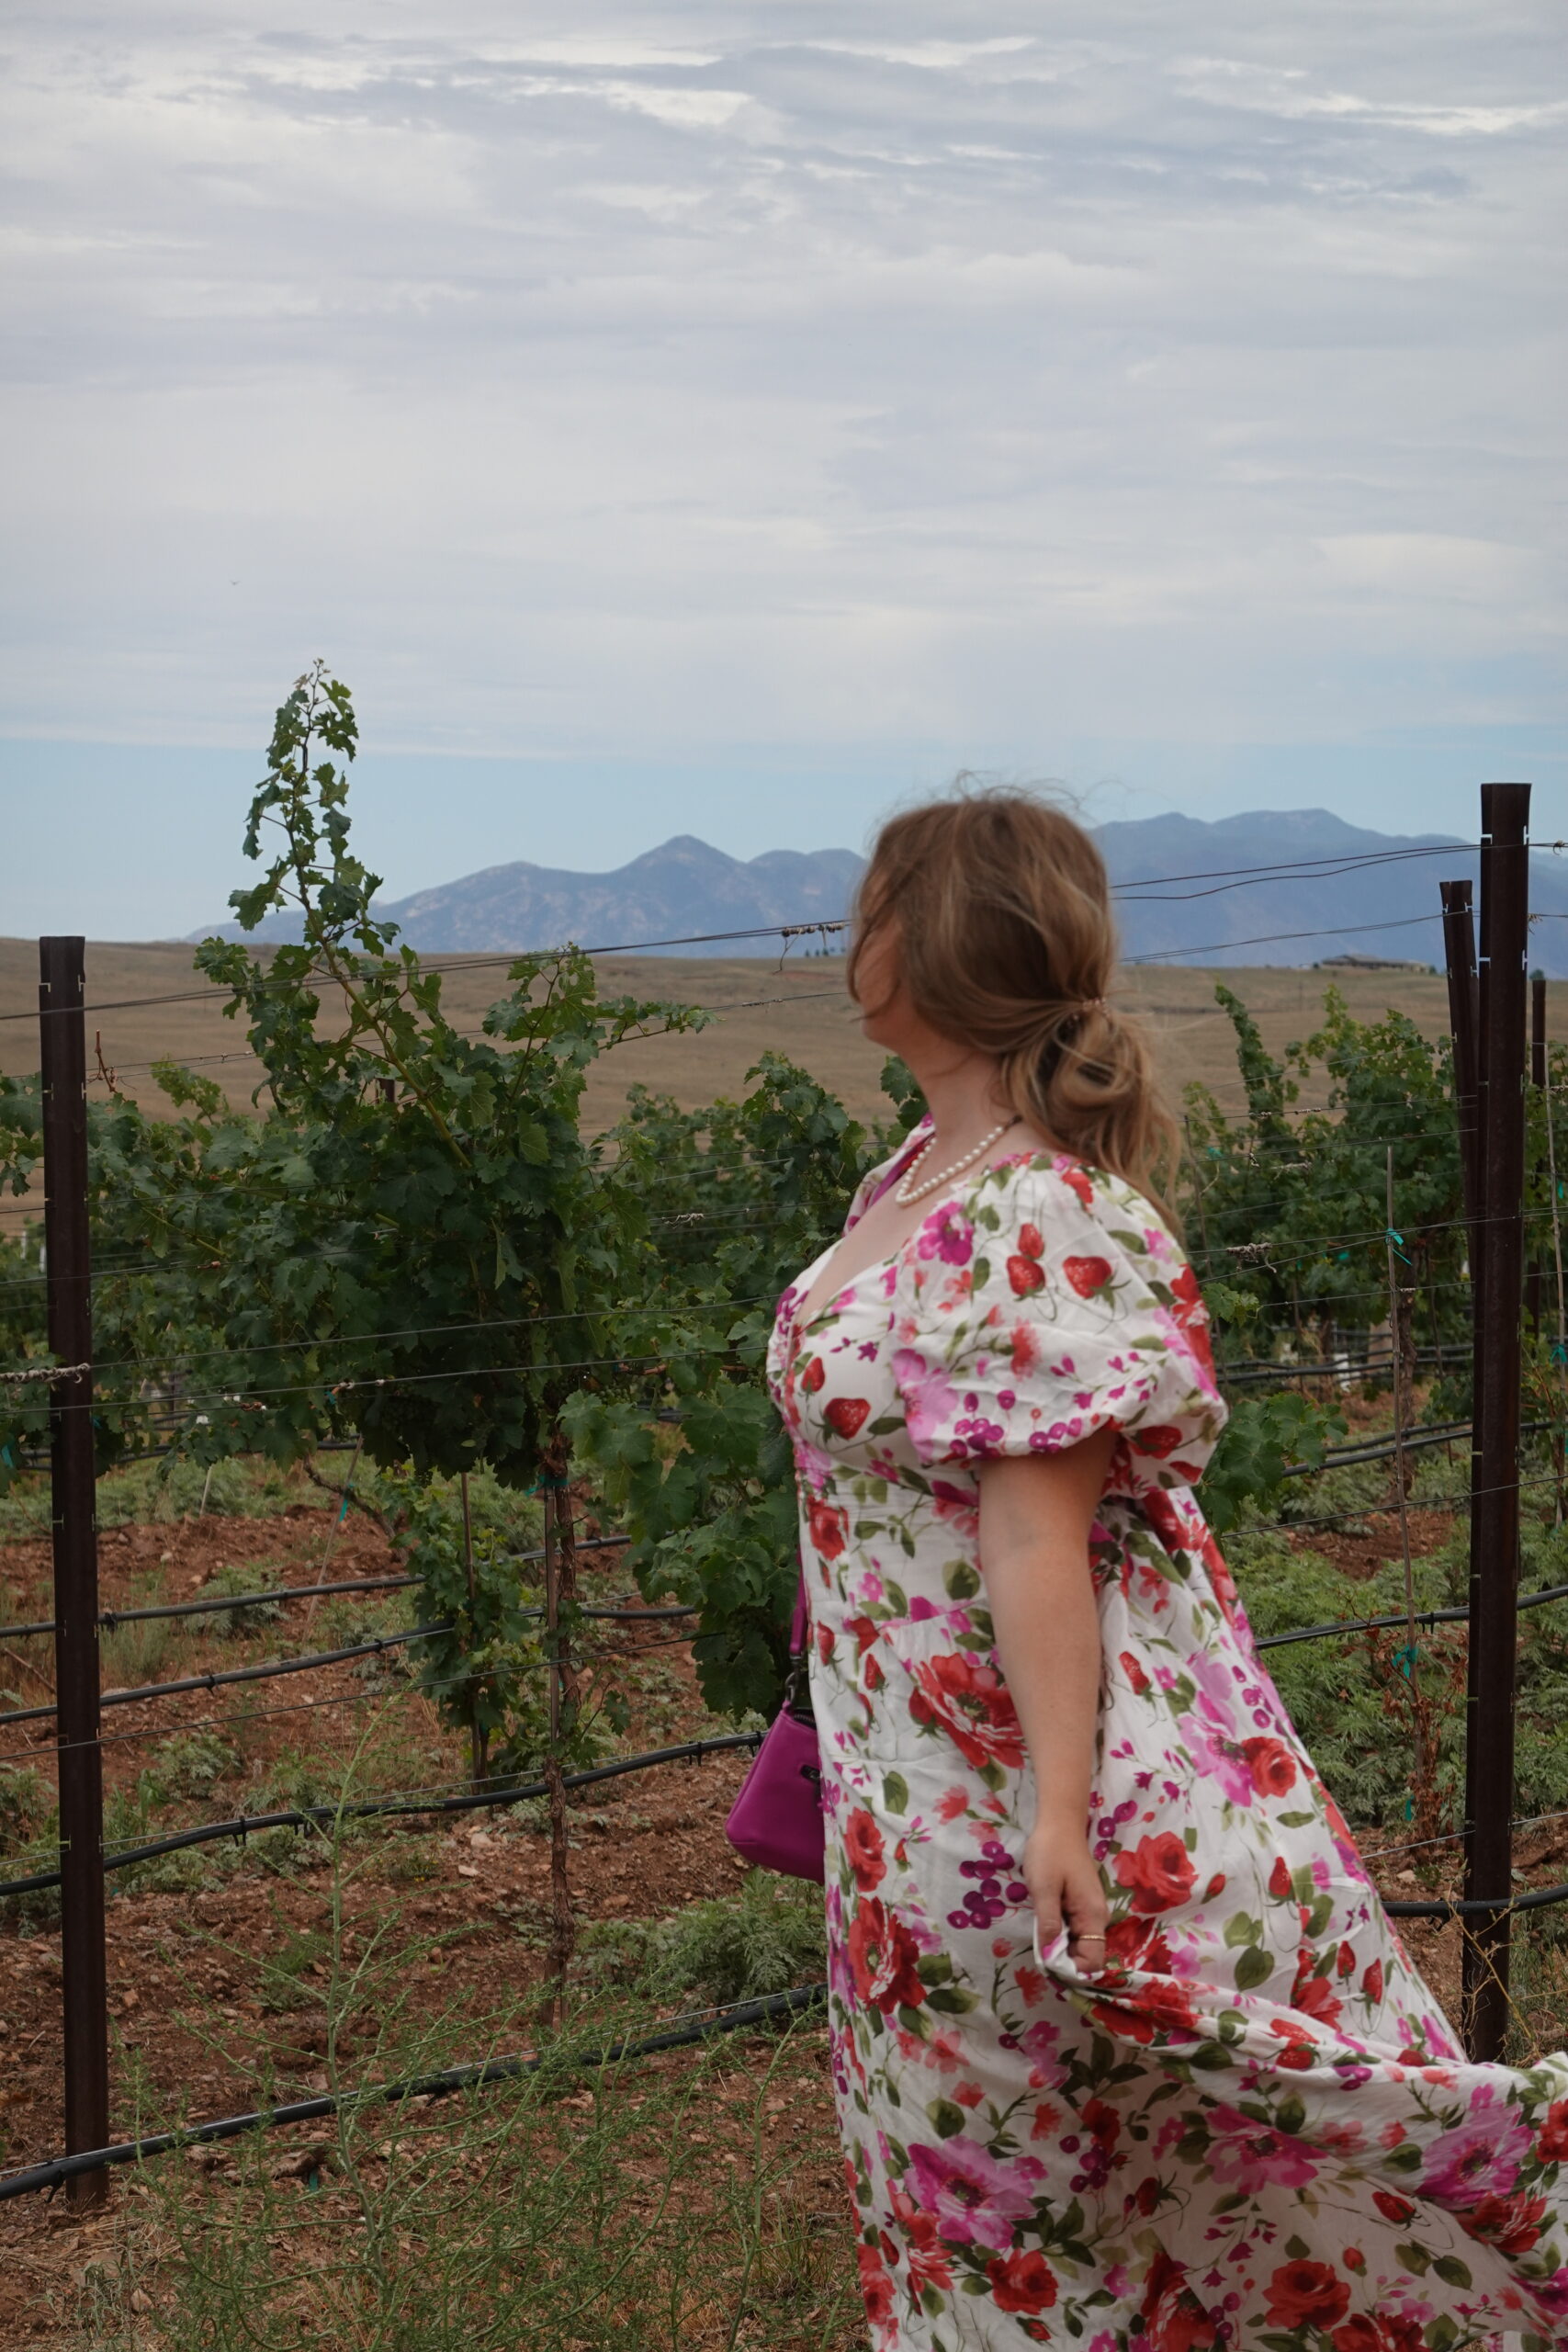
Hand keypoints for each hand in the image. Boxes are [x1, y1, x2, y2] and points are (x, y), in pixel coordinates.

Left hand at [1022, 1817, 1109, 1975]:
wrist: (1060, 1823)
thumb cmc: (1051, 1852)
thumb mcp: (1044, 1888)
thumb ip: (1048, 1923)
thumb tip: (1049, 1956)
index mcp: (1093, 1916)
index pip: (1092, 1960)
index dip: (1071, 1969)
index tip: (1047, 1963)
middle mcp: (1097, 1917)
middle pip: (1086, 1954)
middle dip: (1063, 1959)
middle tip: (1038, 1950)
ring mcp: (1090, 1910)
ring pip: (1079, 1942)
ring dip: (1059, 1946)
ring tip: (1039, 1937)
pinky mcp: (1082, 1904)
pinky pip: (1074, 1929)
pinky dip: (1060, 1933)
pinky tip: (1044, 1923)